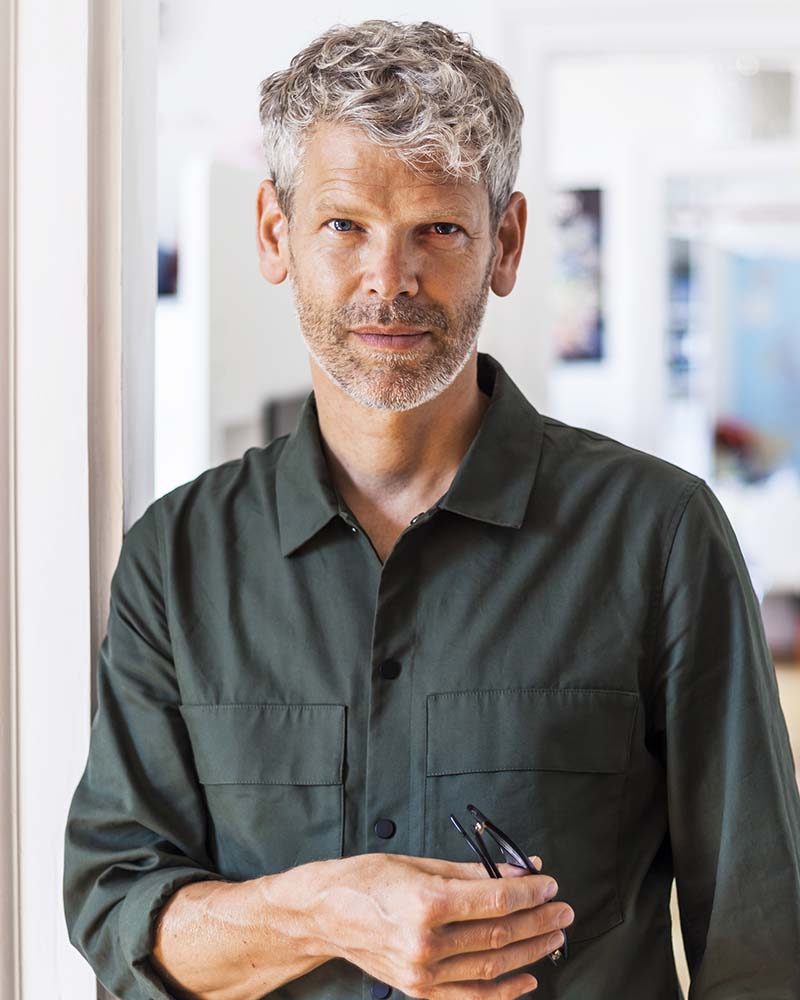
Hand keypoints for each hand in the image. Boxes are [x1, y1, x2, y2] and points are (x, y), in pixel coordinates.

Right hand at [312, 852, 574, 997]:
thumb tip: (520, 870)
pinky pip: (473, 996)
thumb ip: (474, 871)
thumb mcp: (421, 863)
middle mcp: (425, 942)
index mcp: (426, 902)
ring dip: (531, 951)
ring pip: (492, 966)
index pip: (495, 900)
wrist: (325, 914)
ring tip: (554, 935)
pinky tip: (529, 977)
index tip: (550, 884)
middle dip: (538, 921)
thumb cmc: (368, 880)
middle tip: (564, 910)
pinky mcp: (419, 991)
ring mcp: (423, 972)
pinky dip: (505, 991)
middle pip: (499, 935)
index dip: (530, 893)